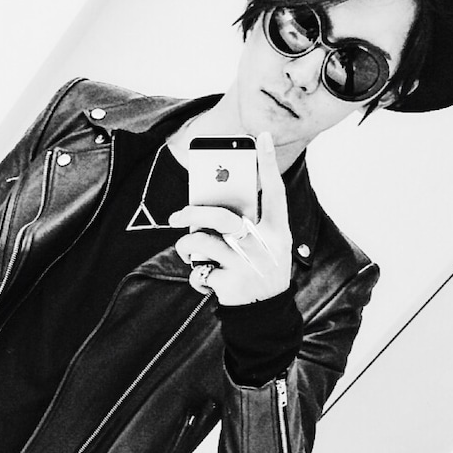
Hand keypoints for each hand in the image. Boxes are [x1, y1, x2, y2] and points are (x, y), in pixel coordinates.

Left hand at [171, 131, 292, 305]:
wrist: (264, 315)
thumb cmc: (259, 273)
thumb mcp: (265, 248)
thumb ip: (246, 227)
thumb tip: (207, 207)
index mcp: (276, 231)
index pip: (274, 191)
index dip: (267, 164)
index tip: (260, 136)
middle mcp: (264, 244)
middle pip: (222, 216)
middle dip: (193, 213)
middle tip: (176, 216)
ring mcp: (247, 263)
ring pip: (203, 241)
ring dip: (187, 246)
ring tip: (187, 251)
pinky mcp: (231, 282)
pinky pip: (200, 270)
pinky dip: (197, 277)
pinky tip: (206, 281)